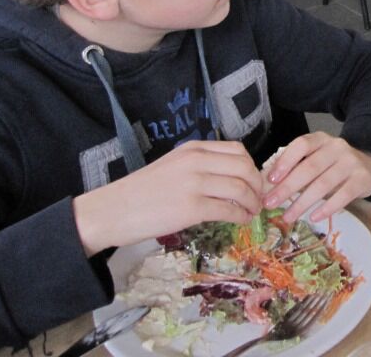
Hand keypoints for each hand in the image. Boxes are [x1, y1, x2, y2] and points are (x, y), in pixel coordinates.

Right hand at [73, 140, 262, 256]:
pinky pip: (228, 210)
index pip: (237, 150)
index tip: (255, 181)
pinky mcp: (191, 208)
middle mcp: (196, 161)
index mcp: (193, 149)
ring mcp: (194, 184)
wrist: (111, 211)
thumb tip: (232, 179)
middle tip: (259, 198)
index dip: (252, 167)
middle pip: (244, 167)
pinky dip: (241, 216)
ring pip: (241, 189)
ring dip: (252, 202)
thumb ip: (200, 167)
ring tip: (252, 212)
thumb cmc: (140, 192)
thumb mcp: (172, 166)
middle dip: (258, 185)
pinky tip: (241, 221)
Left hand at [262, 133, 370, 223]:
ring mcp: (351, 162)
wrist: (369, 163)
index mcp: (321, 139)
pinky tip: (314, 217)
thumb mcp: (315, 158)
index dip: (285, 162)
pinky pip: (343, 195)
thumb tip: (267, 185)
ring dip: (302, 202)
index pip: (301, 145)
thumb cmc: (333, 163)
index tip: (270, 180)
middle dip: (287, 188)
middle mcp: (337, 147)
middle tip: (270, 204)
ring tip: (287, 217)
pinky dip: (327, 208)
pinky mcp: (362, 179)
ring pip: (323, 184)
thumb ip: (295, 167)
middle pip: (309, 167)